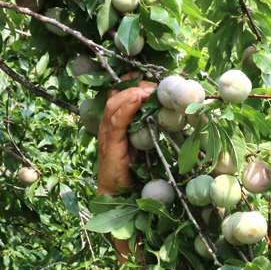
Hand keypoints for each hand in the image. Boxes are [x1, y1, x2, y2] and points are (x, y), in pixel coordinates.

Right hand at [96, 78, 155, 195]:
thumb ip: (144, 130)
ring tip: (148, 90)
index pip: (118, 95)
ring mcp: (107, 134)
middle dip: (135, 86)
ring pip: (114, 104)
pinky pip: (116, 121)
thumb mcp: (138, 145)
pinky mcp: (110, 144)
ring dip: (132, 93)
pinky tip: (137, 99)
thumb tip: (163, 117)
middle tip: (155, 85)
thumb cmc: (128, 171)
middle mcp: (107, 125)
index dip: (130, 83)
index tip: (147, 77)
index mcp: (114, 124)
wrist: (115, 193)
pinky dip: (126, 108)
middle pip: (116, 95)